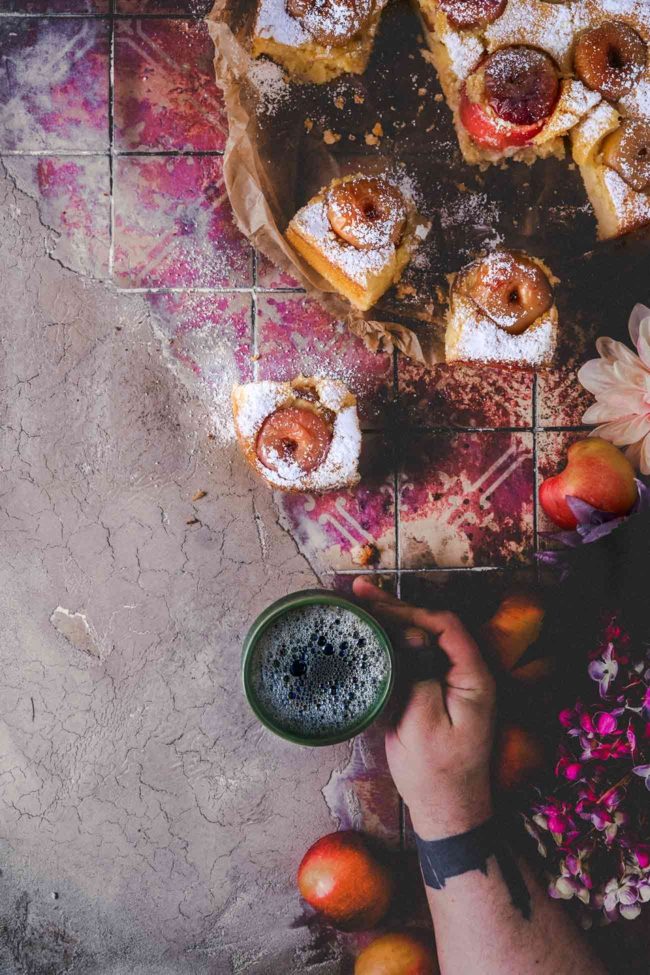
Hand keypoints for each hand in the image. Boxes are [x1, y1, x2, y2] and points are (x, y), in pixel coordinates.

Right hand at [353, 578, 495, 840]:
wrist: (446, 811)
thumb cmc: (435, 772)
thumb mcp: (422, 722)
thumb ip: (418, 673)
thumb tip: (408, 634)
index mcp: (473, 677)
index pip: (444, 625)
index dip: (409, 610)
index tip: (376, 605)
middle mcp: (466, 674)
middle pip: (433, 626)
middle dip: (396, 608)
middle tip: (359, 593)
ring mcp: (451, 683)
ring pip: (422, 639)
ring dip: (392, 621)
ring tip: (359, 605)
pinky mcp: (434, 693)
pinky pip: (415, 658)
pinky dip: (392, 643)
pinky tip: (370, 635)